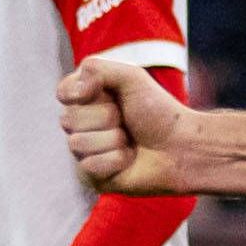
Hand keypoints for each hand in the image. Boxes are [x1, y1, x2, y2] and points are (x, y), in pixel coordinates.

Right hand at [57, 56, 198, 195]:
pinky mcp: (91, 176)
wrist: (182, 146)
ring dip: (112, 140)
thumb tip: (70, 93)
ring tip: (130, 141)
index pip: (63, 92)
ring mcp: (84, 151)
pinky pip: (88, 166)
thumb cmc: (158, 111)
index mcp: (88, 98)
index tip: (107, 93)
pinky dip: (115, 160)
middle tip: (126, 119)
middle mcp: (82, 124)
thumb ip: (96, 68)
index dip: (81, 93)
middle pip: (69, 118)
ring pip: (77, 143)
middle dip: (106, 117)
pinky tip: (128, 160)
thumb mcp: (131, 76)